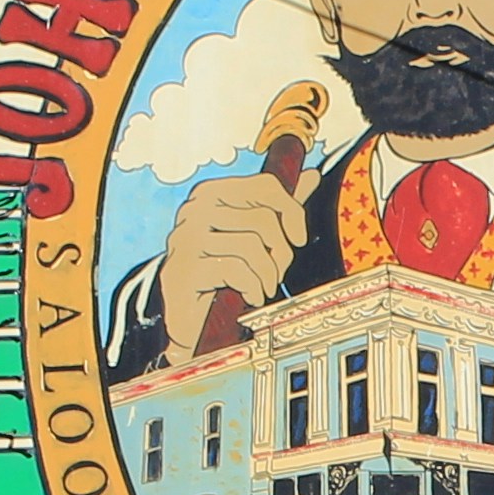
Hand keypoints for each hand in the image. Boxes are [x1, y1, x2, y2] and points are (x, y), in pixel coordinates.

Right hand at [159, 167, 306, 343]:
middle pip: (262, 218)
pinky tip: (250, 296)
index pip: (264, 185)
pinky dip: (253, 288)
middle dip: (281, 252)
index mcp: (210, 194)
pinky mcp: (183, 269)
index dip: (292, 210)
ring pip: (251, 246)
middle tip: (277, 273)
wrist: (190, 319)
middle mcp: (193, 210)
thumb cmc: (223, 274)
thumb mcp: (253, 237)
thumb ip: (278, 207)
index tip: (298, 239)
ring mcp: (184, 239)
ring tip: (264, 287)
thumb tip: (310, 175)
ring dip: (268, 274)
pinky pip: (235, 270)